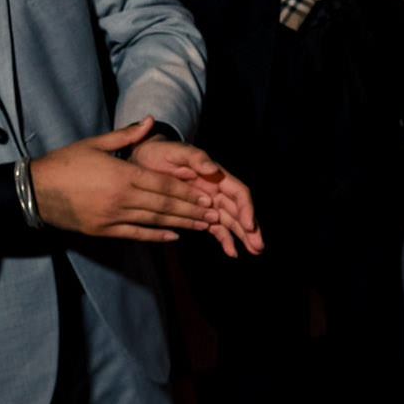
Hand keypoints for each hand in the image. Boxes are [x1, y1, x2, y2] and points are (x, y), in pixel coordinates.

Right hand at [31, 119, 218, 242]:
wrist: (32, 190)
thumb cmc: (64, 163)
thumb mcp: (95, 144)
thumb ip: (126, 135)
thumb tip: (149, 120)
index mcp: (121, 174)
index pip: (163, 184)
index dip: (188, 191)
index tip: (208, 195)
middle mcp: (120, 198)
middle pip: (164, 205)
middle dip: (192, 210)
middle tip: (215, 214)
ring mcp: (111, 216)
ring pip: (154, 221)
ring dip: (181, 224)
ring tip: (203, 226)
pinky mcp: (102, 230)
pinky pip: (135, 234)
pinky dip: (156, 236)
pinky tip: (174, 236)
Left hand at [130, 137, 262, 257]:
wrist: (144, 160)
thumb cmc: (161, 153)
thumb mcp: (176, 152)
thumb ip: (196, 159)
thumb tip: (213, 168)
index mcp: (216, 176)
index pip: (239, 193)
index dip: (246, 209)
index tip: (249, 225)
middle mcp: (216, 191)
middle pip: (239, 211)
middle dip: (251, 229)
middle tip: (259, 246)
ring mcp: (208, 204)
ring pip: (231, 222)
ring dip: (243, 237)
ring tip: (254, 252)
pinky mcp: (198, 214)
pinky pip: (215, 227)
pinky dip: (224, 239)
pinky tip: (231, 251)